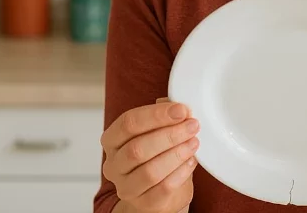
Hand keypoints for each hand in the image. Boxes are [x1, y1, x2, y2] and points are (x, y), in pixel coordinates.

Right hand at [100, 98, 199, 212]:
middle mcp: (114, 165)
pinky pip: (163, 188)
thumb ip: (164, 115)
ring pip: (150, 170)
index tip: (182, 109)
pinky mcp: (144, 204)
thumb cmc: (155, 156)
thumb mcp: (157, 131)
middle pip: (137, 148)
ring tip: (194, 143)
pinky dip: (181, 172)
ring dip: (176, 153)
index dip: (156, 115)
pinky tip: (192, 161)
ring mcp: (126, 187)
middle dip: (169, 134)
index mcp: (112, 140)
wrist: (158, 193)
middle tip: (193, 125)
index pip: (128, 123)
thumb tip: (178, 103)